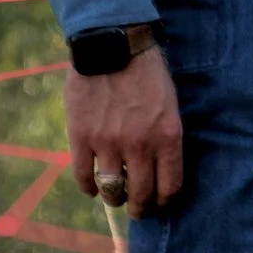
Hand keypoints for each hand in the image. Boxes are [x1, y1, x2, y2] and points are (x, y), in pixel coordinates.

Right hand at [66, 42, 182, 218]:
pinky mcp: (82, 138)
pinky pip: (83, 177)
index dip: (165, 201)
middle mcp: (139, 145)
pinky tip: (92, 187)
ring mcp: (108, 144)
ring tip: (115, 197)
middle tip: (137, 208)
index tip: (161, 203)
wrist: (112, 44)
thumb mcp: (169, 102)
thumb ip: (165, 135)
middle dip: (140, 206)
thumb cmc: (147, 71)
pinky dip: (88, 187)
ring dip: (115, 199)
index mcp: (167, 136)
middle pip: (141, 194)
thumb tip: (160, 166)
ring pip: (112, 190)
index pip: (170, 185)